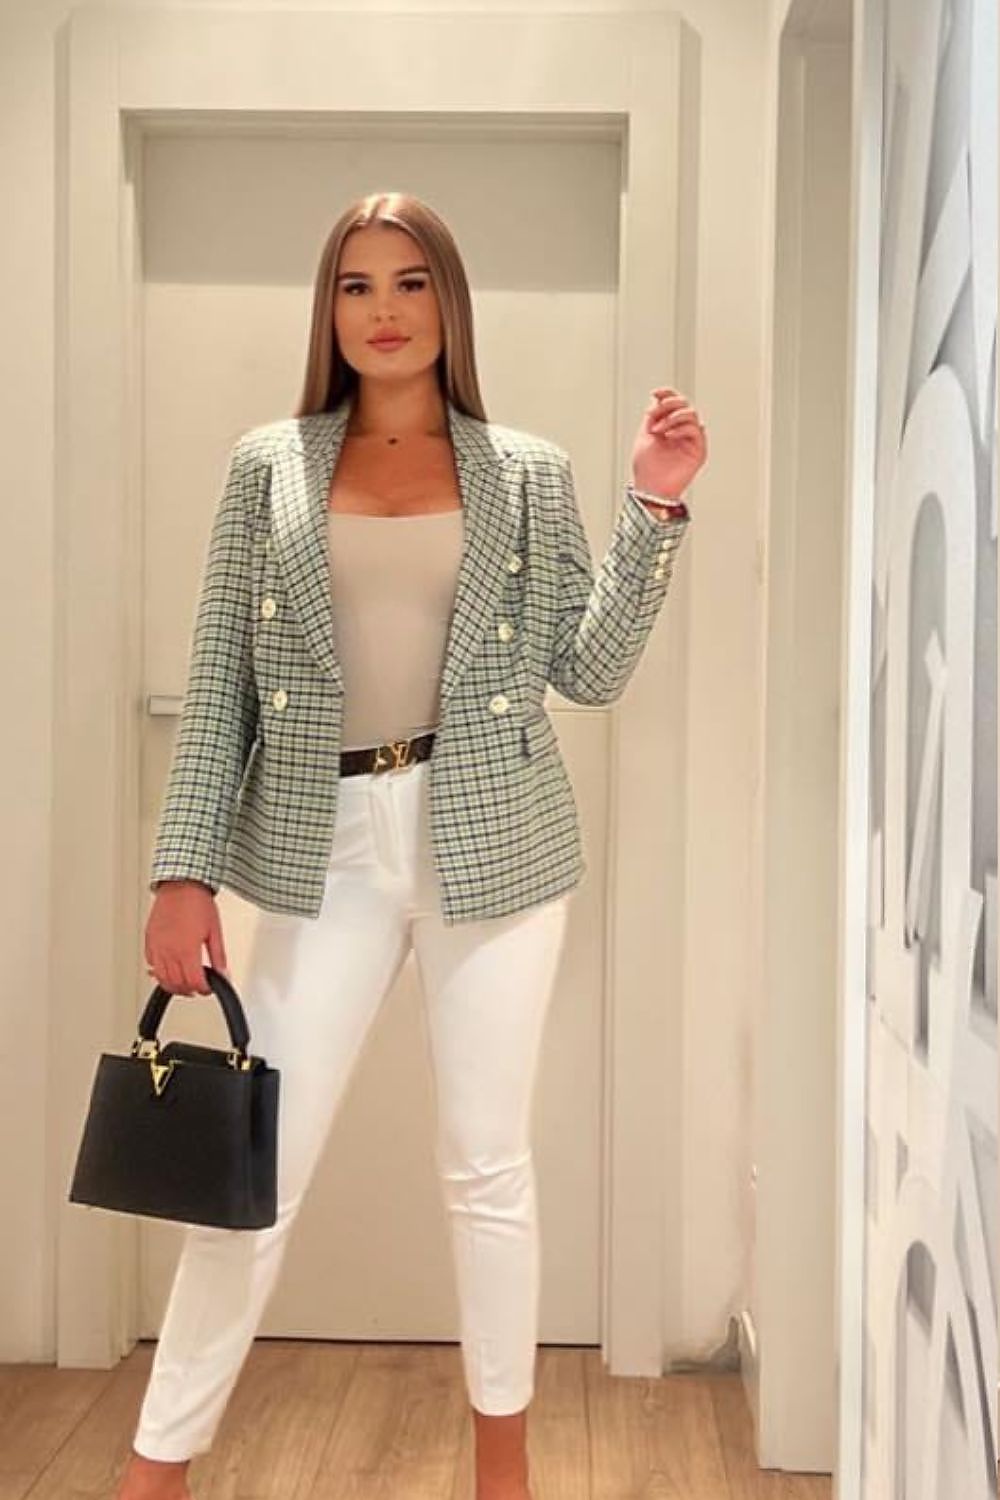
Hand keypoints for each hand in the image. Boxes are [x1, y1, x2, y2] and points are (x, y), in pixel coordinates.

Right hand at [144, 880, 229, 995]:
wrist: (180, 885)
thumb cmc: (196, 902)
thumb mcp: (215, 931)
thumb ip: (219, 956)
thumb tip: (223, 973)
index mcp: (187, 950)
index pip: (194, 982)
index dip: (203, 989)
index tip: (207, 988)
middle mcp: (169, 951)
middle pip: (177, 984)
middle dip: (189, 990)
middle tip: (198, 987)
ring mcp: (157, 947)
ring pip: (161, 978)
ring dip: (173, 985)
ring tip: (184, 983)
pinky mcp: (149, 941)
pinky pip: (151, 964)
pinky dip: (159, 972)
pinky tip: (167, 969)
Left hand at [630, 386, 707, 499]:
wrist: (649, 487)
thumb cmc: (646, 467)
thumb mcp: (645, 434)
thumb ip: (652, 416)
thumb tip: (657, 399)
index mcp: (670, 426)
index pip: (674, 403)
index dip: (667, 393)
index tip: (656, 392)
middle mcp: (682, 431)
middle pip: (684, 404)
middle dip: (669, 404)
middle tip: (654, 413)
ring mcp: (691, 440)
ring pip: (691, 414)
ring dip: (672, 417)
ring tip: (658, 429)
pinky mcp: (698, 451)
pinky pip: (696, 431)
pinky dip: (681, 429)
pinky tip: (668, 436)